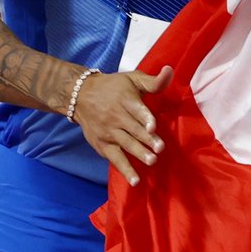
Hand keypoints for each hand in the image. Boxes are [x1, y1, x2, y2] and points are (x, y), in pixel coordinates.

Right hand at [72, 65, 173, 185]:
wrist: (80, 95)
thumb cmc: (114, 87)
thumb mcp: (132, 78)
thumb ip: (153, 80)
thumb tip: (170, 70)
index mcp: (125, 99)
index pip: (135, 109)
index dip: (144, 118)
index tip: (152, 127)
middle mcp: (115, 116)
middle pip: (133, 129)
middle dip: (146, 140)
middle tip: (159, 148)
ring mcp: (108, 132)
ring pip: (125, 144)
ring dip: (138, 153)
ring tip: (151, 161)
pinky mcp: (102, 145)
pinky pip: (115, 158)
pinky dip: (124, 169)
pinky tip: (135, 181)